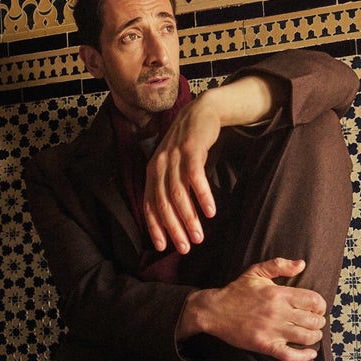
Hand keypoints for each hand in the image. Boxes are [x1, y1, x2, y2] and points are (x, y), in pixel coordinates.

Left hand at [143, 94, 218, 253]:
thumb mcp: (172, 167)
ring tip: (200, 236)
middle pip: (163, 204)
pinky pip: (195, 177)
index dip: (156, 228)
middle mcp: (159, 166)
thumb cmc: (187, 146)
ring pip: (178, 194)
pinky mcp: (191, 149)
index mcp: (152, 173)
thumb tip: (173, 221)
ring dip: (189, 218)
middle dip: (174, 229)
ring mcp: (174, 157)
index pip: (150, 206)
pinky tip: (211, 212)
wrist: (200, 113)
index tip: (164, 248)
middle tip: (186, 248)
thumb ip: (169, 189)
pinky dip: (203, 196)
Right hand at [179, 258, 326, 360]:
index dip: (321, 306)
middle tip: (315, 322)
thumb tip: (301, 264)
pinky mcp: (265, 345)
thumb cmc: (236, 291)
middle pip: (314, 321)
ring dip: (314, 337)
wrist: (214, 311)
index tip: (317, 308)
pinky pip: (290, 355)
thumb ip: (279, 265)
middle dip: (319, 322)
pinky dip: (304, 356)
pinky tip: (309, 354)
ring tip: (312, 335)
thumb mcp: (256, 272)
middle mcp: (278, 313)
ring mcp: (272, 331)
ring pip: (306, 338)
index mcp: (279, 294)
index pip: (314, 301)